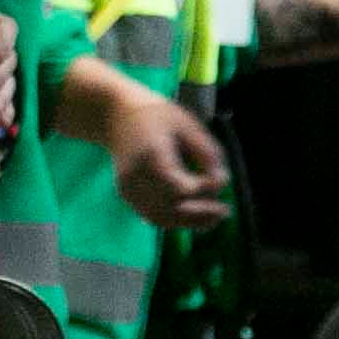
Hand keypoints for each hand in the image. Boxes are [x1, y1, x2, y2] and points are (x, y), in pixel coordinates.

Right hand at [104, 93, 230, 229]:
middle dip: (201, 214)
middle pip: (171, 207)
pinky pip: (152, 216)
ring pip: (162, 218)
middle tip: (224, 211)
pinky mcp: (126, 194)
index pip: (180, 187)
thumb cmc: (156, 116)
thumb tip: (221, 182)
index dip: (204, 190)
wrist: (115, 115)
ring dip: (189, 222)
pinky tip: (193, 217)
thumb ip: (207, 154)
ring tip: (213, 219)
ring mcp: (128, 187)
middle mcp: (136, 176)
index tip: (220, 180)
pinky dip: (174, 220)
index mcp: (152, 154)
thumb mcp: (188, 125)